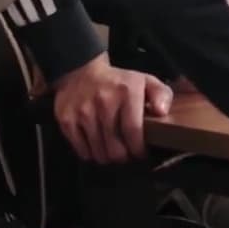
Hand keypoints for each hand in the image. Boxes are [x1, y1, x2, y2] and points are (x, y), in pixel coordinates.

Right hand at [49, 53, 173, 164]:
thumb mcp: (145, 81)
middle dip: (123, 156)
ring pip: (98, 153)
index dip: (138, 149)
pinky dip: (90, 153)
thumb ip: (161, 94)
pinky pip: (81, 150)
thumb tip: (161, 112)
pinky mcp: (66, 119)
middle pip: (115, 148)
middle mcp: (104, 102)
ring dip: (107, 157)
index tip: (140, 153)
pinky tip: (96, 145)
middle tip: (125, 153)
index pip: (133, 131)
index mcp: (127, 92)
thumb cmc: (118, 82)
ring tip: (111, 149)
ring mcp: (83, 112)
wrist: (81, 70)